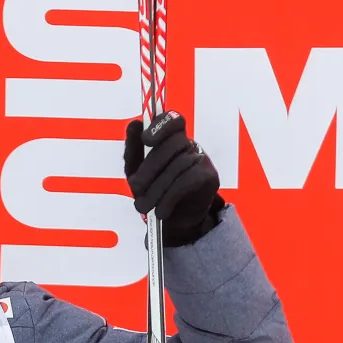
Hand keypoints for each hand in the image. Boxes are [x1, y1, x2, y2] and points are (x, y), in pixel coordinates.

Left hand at [123, 111, 223, 246]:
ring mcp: (201, 158)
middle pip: (173, 144)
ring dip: (156, 189)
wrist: (171, 222)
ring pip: (179, 165)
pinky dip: (170, 197)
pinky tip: (160, 211)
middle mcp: (188, 144)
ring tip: (143, 206)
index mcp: (170, 139)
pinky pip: (189, 180)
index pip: (172, 120)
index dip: (161, 125)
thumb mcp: (135, 171)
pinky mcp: (209, 176)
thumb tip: (134, 124)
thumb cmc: (152, 191)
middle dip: (150, 167)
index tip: (145, 139)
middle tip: (134, 187)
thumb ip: (133, 149)